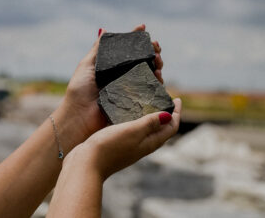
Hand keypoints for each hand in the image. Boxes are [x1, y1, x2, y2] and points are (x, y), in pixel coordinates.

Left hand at [53, 24, 164, 146]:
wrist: (79, 116)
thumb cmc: (79, 91)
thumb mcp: (86, 65)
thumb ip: (97, 49)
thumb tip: (104, 29)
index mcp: (114, 67)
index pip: (129, 50)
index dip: (137, 39)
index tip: (143, 28)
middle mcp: (124, 77)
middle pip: (143, 61)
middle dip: (152, 51)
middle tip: (156, 47)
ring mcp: (131, 89)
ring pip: (150, 74)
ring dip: (157, 64)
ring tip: (158, 60)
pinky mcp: (136, 102)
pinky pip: (150, 91)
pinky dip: (158, 82)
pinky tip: (158, 75)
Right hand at [64, 98, 180, 180]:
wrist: (87, 164)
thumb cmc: (110, 146)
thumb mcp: (133, 131)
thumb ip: (150, 123)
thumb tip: (169, 116)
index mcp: (150, 143)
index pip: (171, 128)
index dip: (177, 114)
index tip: (177, 99)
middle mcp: (143, 145)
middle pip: (162, 130)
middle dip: (167, 115)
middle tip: (165, 99)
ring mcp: (132, 146)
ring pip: (149, 130)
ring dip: (153, 117)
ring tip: (150, 103)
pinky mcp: (120, 144)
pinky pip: (135, 131)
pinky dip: (139, 120)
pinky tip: (130, 113)